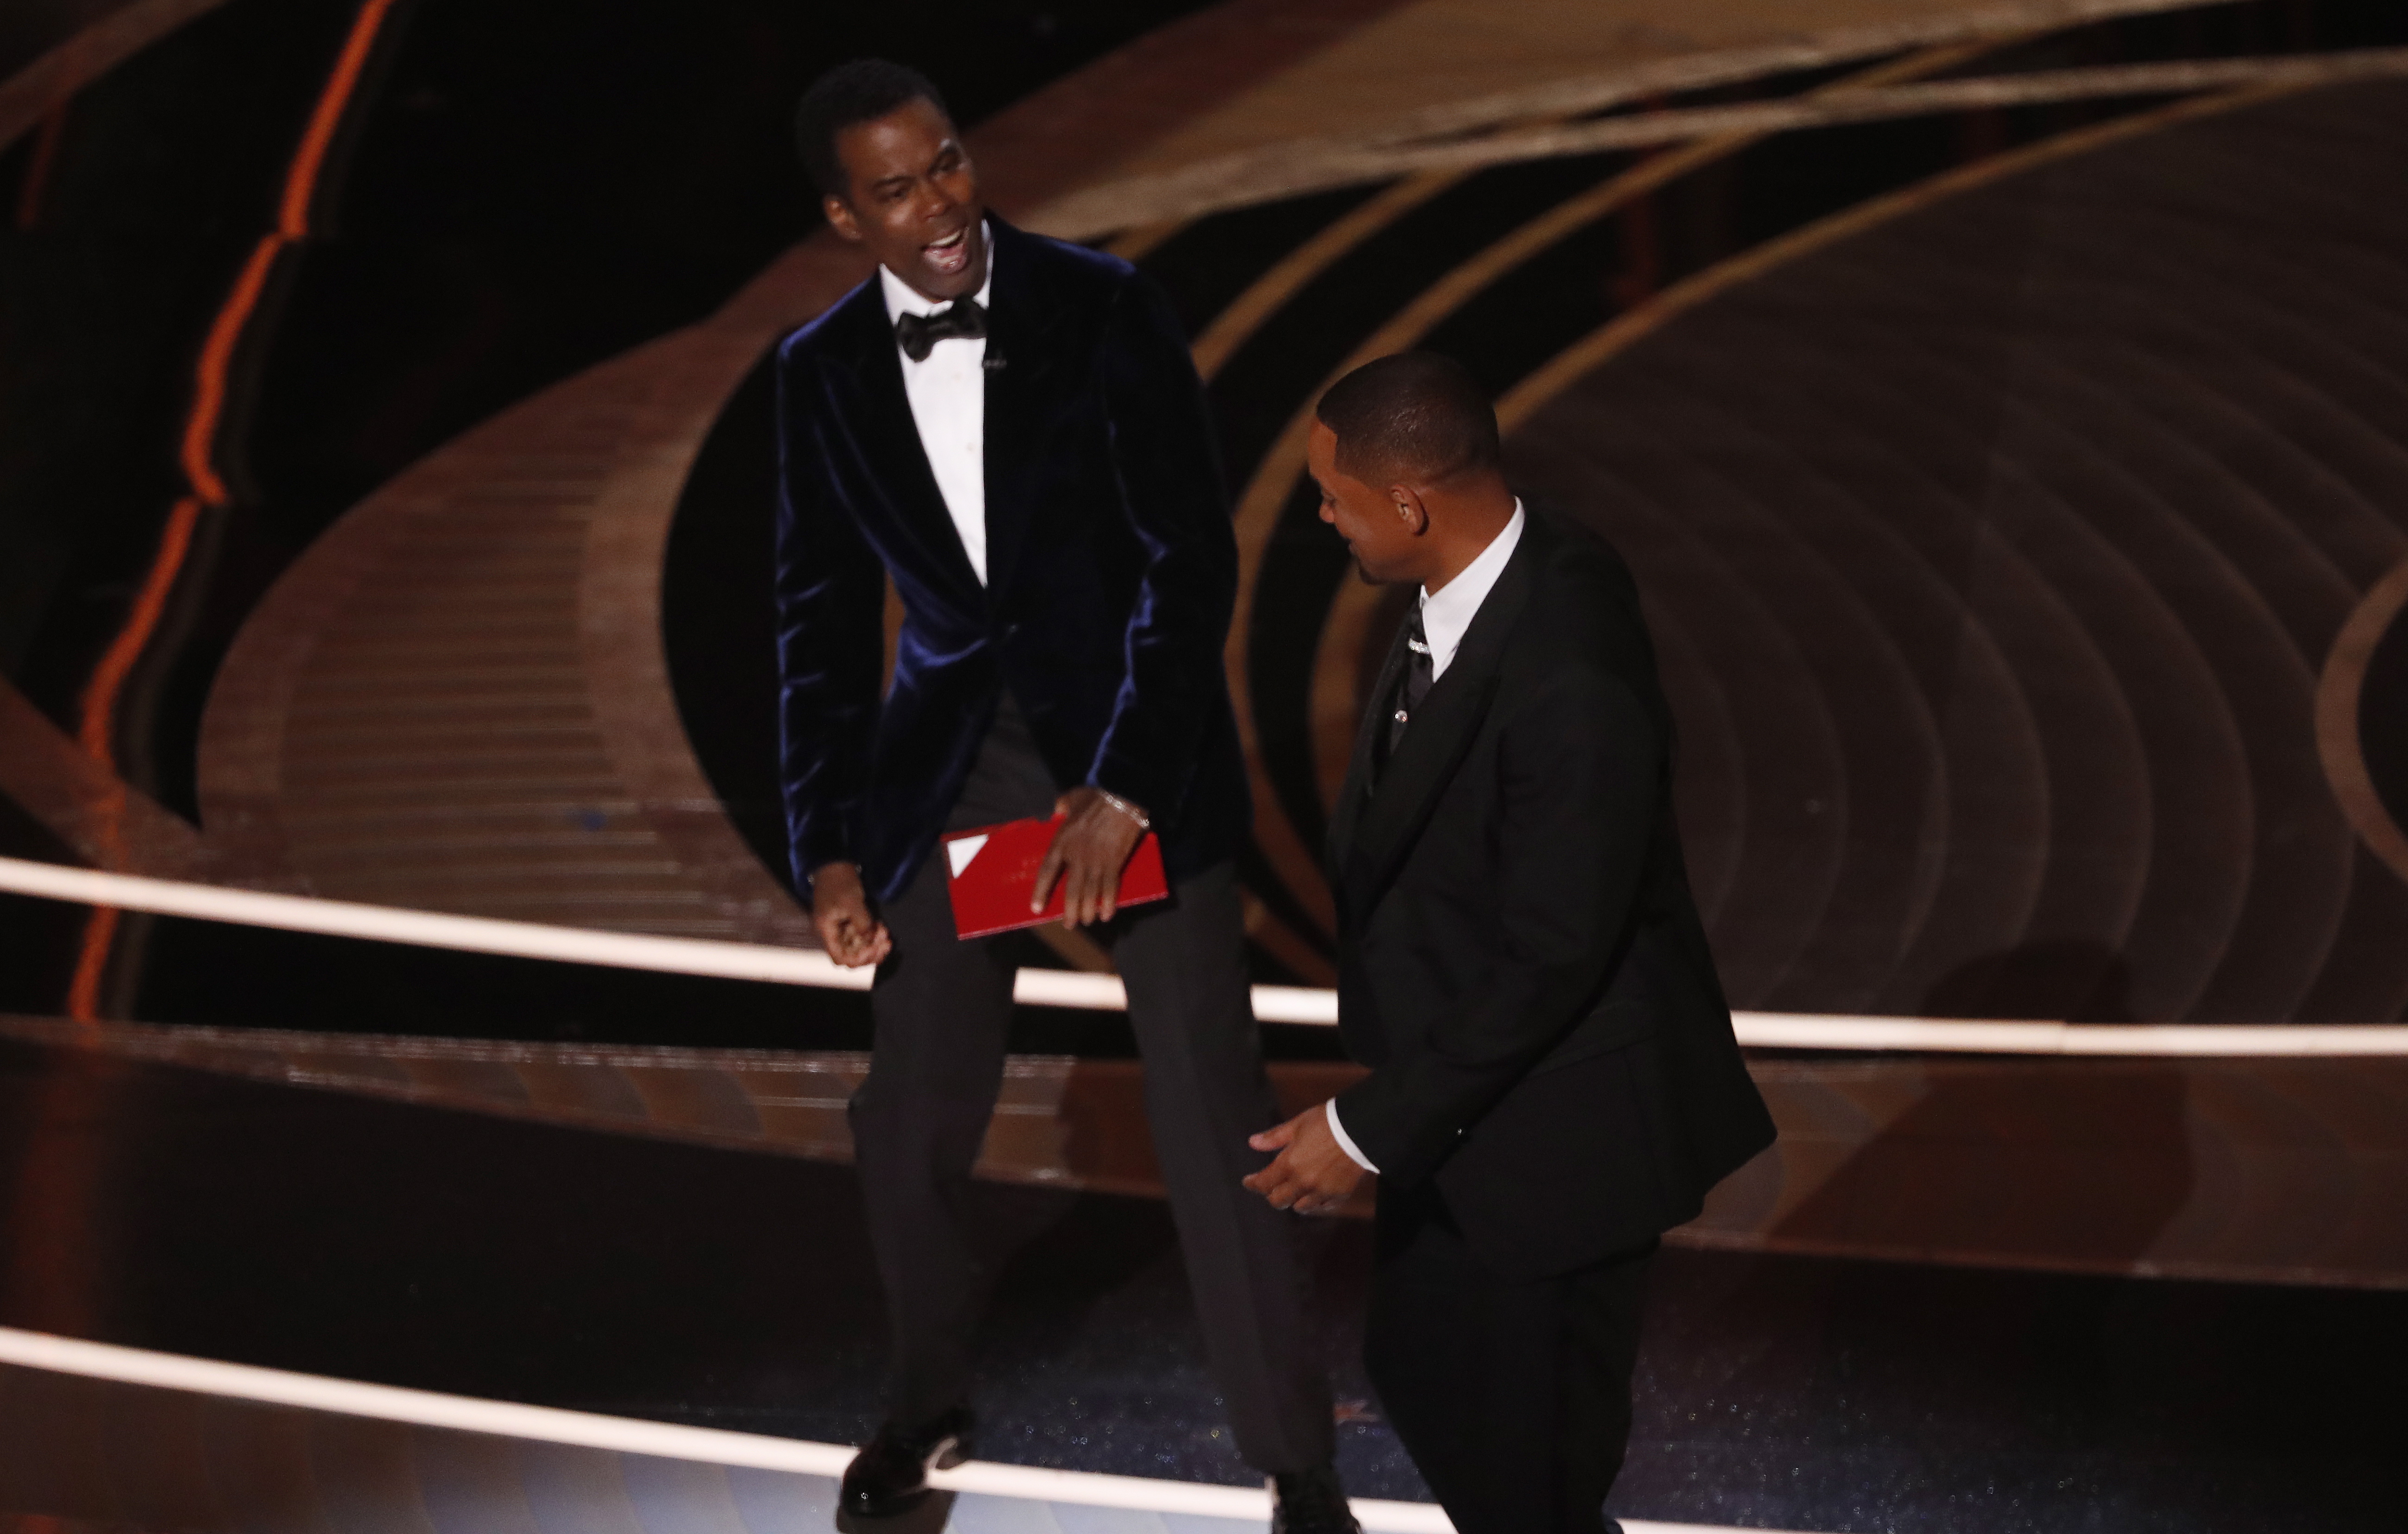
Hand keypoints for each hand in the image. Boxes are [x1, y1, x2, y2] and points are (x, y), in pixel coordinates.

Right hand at [809, 861, 891, 967]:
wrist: (835, 864)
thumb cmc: (840, 882)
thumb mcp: (851, 902)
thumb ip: (861, 923)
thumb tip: (870, 939)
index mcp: (828, 931)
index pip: (840, 958)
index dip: (857, 959)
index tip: (872, 947)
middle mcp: (834, 933)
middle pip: (852, 955)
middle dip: (871, 951)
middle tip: (886, 942)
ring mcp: (843, 928)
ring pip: (859, 947)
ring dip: (875, 943)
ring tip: (886, 933)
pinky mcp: (850, 922)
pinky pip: (862, 935)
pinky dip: (873, 934)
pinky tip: (882, 928)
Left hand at [1031, 786, 1145, 926]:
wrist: (1123, 797)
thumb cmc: (1097, 796)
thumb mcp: (1073, 796)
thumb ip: (1062, 804)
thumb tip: (1057, 809)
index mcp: (1062, 841)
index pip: (1048, 871)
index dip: (1041, 891)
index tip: (1036, 908)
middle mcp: (1077, 856)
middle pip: (1071, 891)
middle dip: (1069, 911)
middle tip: (1069, 924)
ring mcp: (1097, 862)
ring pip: (1090, 894)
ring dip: (1088, 912)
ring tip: (1086, 921)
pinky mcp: (1115, 863)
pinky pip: (1111, 888)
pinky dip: (1109, 903)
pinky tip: (1107, 914)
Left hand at [1243, 1102, 1366, 1215]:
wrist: (1361, 1129)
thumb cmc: (1328, 1122)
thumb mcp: (1297, 1125)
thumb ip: (1274, 1137)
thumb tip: (1252, 1143)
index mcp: (1289, 1164)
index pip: (1264, 1183)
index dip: (1253, 1183)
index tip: (1248, 1181)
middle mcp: (1303, 1182)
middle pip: (1279, 1201)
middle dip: (1272, 1194)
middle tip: (1271, 1186)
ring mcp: (1322, 1191)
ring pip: (1300, 1207)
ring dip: (1294, 1200)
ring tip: (1294, 1190)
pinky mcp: (1339, 1194)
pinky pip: (1322, 1207)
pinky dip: (1315, 1203)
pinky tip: (1314, 1195)